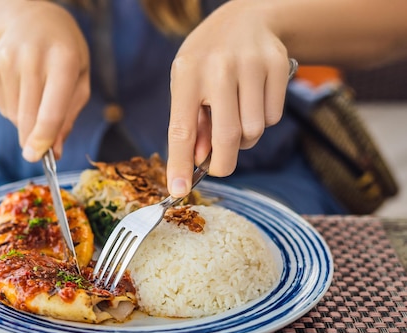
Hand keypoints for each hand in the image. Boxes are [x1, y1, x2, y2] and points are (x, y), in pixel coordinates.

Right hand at [0, 2, 89, 161]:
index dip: (44, 139)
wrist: (35, 19)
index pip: (50, 111)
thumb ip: (69, 116)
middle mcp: (33, 58)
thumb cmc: (66, 53)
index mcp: (63, 60)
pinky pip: (4, 107)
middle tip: (38, 150)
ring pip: (15, 116)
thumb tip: (54, 151)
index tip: (38, 157)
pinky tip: (24, 91)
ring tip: (38, 100)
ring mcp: (8, 60)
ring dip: (27, 123)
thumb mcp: (80, 80)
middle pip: (28, 118)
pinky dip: (15, 111)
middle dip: (33, 140)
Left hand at [166, 1, 291, 197]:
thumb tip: (201, 161)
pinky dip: (263, 120)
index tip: (178, 190)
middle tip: (218, 168)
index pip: (182, 129)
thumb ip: (192, 122)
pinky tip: (253, 100)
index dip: (180, 164)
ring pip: (253, 131)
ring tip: (235, 118)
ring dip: (244, 139)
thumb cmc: (207, 60)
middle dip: (222, 163)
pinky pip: (273, 117)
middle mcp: (219, 67)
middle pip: (227, 137)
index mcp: (187, 73)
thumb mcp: (187, 83)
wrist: (246, 18)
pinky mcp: (279, 65)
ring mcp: (252, 64)